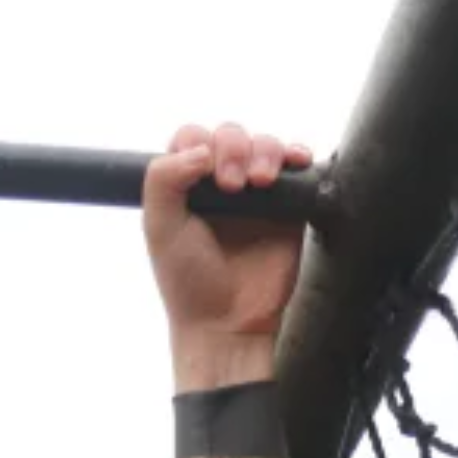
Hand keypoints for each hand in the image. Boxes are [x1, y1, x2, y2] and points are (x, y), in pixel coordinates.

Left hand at [142, 123, 311, 391]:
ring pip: (265, 144)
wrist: (228, 323)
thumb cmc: (188, 281)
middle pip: (231, 134)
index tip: (204, 173)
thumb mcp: (159, 228)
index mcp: (185, 184)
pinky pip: (297, 168)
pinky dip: (297, 156)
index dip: (200, 144)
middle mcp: (220, 184)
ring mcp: (256, 194)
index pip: (193, 137)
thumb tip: (201, 149)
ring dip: (266, 151)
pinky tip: (295, 162)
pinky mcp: (288, 206)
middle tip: (232, 185)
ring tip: (261, 182)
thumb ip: (164, 180)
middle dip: (234, 148)